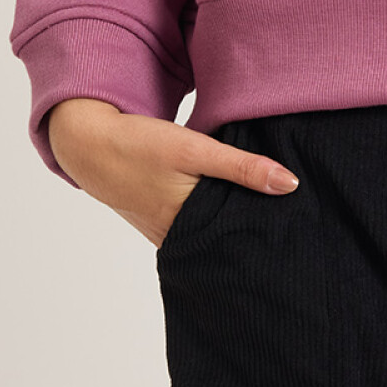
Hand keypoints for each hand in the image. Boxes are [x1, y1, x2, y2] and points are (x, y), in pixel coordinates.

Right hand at [47, 98, 300, 248]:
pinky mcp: (160, 222)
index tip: (296, 230)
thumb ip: (242, 167)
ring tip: (271, 219)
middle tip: (291, 227)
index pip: (238, 242)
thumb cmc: (143, 145)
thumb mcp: (196, 149)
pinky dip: (212, 217)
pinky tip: (232, 206)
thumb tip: (290, 185)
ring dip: (232, 224)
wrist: (90, 144)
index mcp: (188, 229)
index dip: (265, 235)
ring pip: (210, 234)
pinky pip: (194, 226)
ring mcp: (166, 234)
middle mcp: (177, 240)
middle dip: (252, 233)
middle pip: (226, 241)